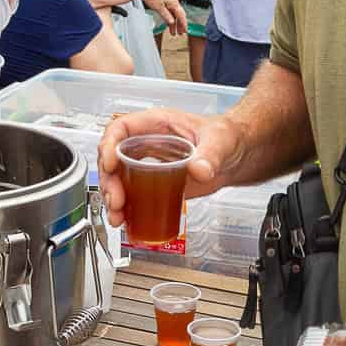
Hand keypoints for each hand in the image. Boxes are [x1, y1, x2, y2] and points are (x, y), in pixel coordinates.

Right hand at [97, 108, 235, 225]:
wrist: (236, 156)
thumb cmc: (225, 136)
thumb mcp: (219, 141)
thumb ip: (210, 155)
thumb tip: (199, 170)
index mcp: (156, 125)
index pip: (121, 128)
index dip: (109, 144)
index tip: (110, 164)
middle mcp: (146, 143)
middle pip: (113, 158)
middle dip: (109, 181)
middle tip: (117, 200)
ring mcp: (147, 164)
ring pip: (118, 178)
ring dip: (112, 198)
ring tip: (118, 216)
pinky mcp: (152, 183)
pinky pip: (131, 193)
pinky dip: (124, 208)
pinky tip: (125, 220)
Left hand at [135, 0, 184, 31]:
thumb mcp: (158, 8)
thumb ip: (166, 16)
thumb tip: (172, 22)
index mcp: (174, 2)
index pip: (181, 15)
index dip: (183, 24)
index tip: (185, 32)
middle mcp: (173, 1)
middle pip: (179, 15)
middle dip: (180, 25)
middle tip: (181, 34)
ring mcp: (169, 1)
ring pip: (174, 14)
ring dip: (174, 24)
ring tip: (173, 33)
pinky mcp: (165, 1)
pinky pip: (170, 12)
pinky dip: (170, 19)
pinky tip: (168, 24)